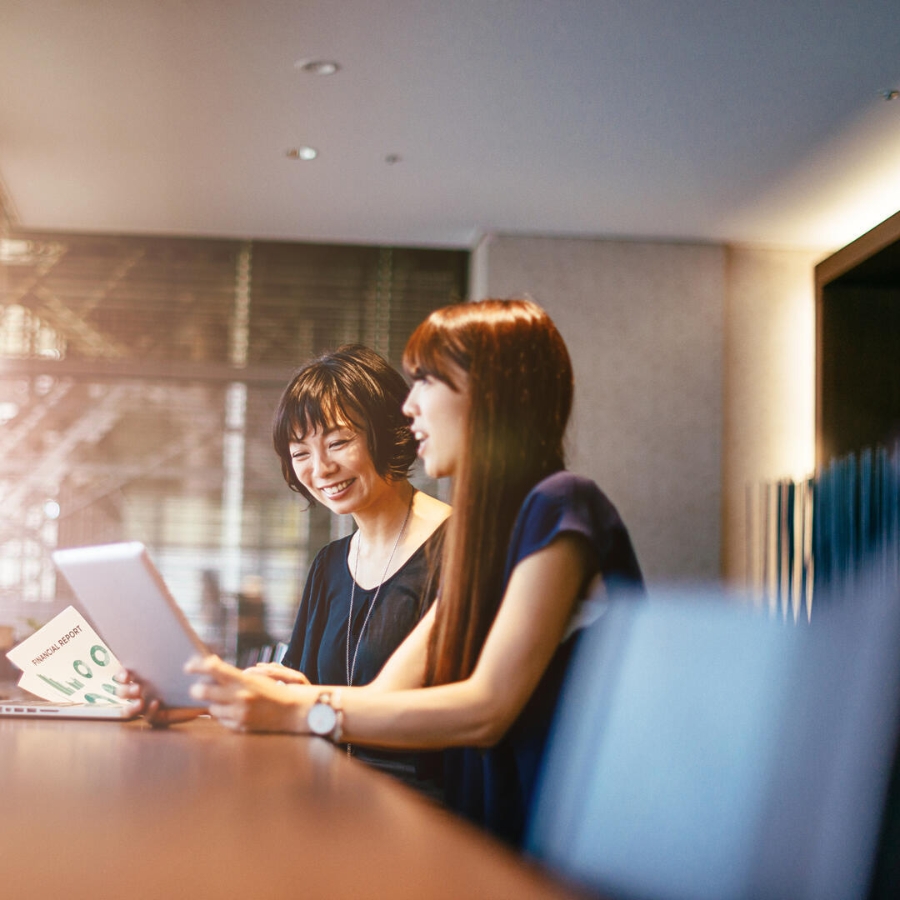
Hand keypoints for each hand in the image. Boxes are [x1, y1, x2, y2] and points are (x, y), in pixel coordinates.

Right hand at [114, 668, 203, 727]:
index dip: (121, 674)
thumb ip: (192, 658)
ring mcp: (147, 705)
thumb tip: (191, 659)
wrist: (207, 691)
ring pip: (128, 709)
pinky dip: (149, 711)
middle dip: (125, 690)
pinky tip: (156, 703)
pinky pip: (148, 717)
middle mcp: (142, 690)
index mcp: (144, 674)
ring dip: (130, 706)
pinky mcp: (158, 717)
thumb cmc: (196, 671)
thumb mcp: (195, 660)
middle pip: (122, 692)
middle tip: (137, 688)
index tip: (127, 674)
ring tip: (140, 702)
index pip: (124, 675)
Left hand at [186, 655, 311, 732]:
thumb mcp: (259, 677)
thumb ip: (236, 674)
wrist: (295, 713)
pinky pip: (221, 720)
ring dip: (213, 703)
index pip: (213, 668)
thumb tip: (213, 669)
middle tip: (197, 687)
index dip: (197, 665)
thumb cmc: (277, 691)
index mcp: (244, 680)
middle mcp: (239, 697)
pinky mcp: (240, 727)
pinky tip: (232, 710)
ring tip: (222, 699)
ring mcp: (239, 714)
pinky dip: (223, 715)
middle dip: (197, 688)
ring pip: (211, 708)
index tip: (188, 666)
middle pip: (202, 690)